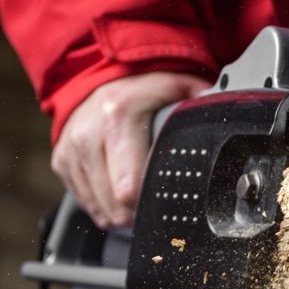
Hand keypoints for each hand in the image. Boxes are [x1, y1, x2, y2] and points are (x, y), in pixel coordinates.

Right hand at [52, 71, 211, 228]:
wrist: (101, 75)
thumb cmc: (144, 87)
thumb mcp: (176, 86)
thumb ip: (201, 106)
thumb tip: (227, 120)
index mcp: (118, 116)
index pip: (129, 187)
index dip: (151, 203)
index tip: (165, 200)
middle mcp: (88, 134)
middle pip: (115, 206)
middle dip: (138, 213)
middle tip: (154, 201)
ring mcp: (71, 150)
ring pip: (99, 210)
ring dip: (121, 213)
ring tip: (137, 196)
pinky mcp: (61, 161)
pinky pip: (85, 203)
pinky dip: (103, 204)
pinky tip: (117, 189)